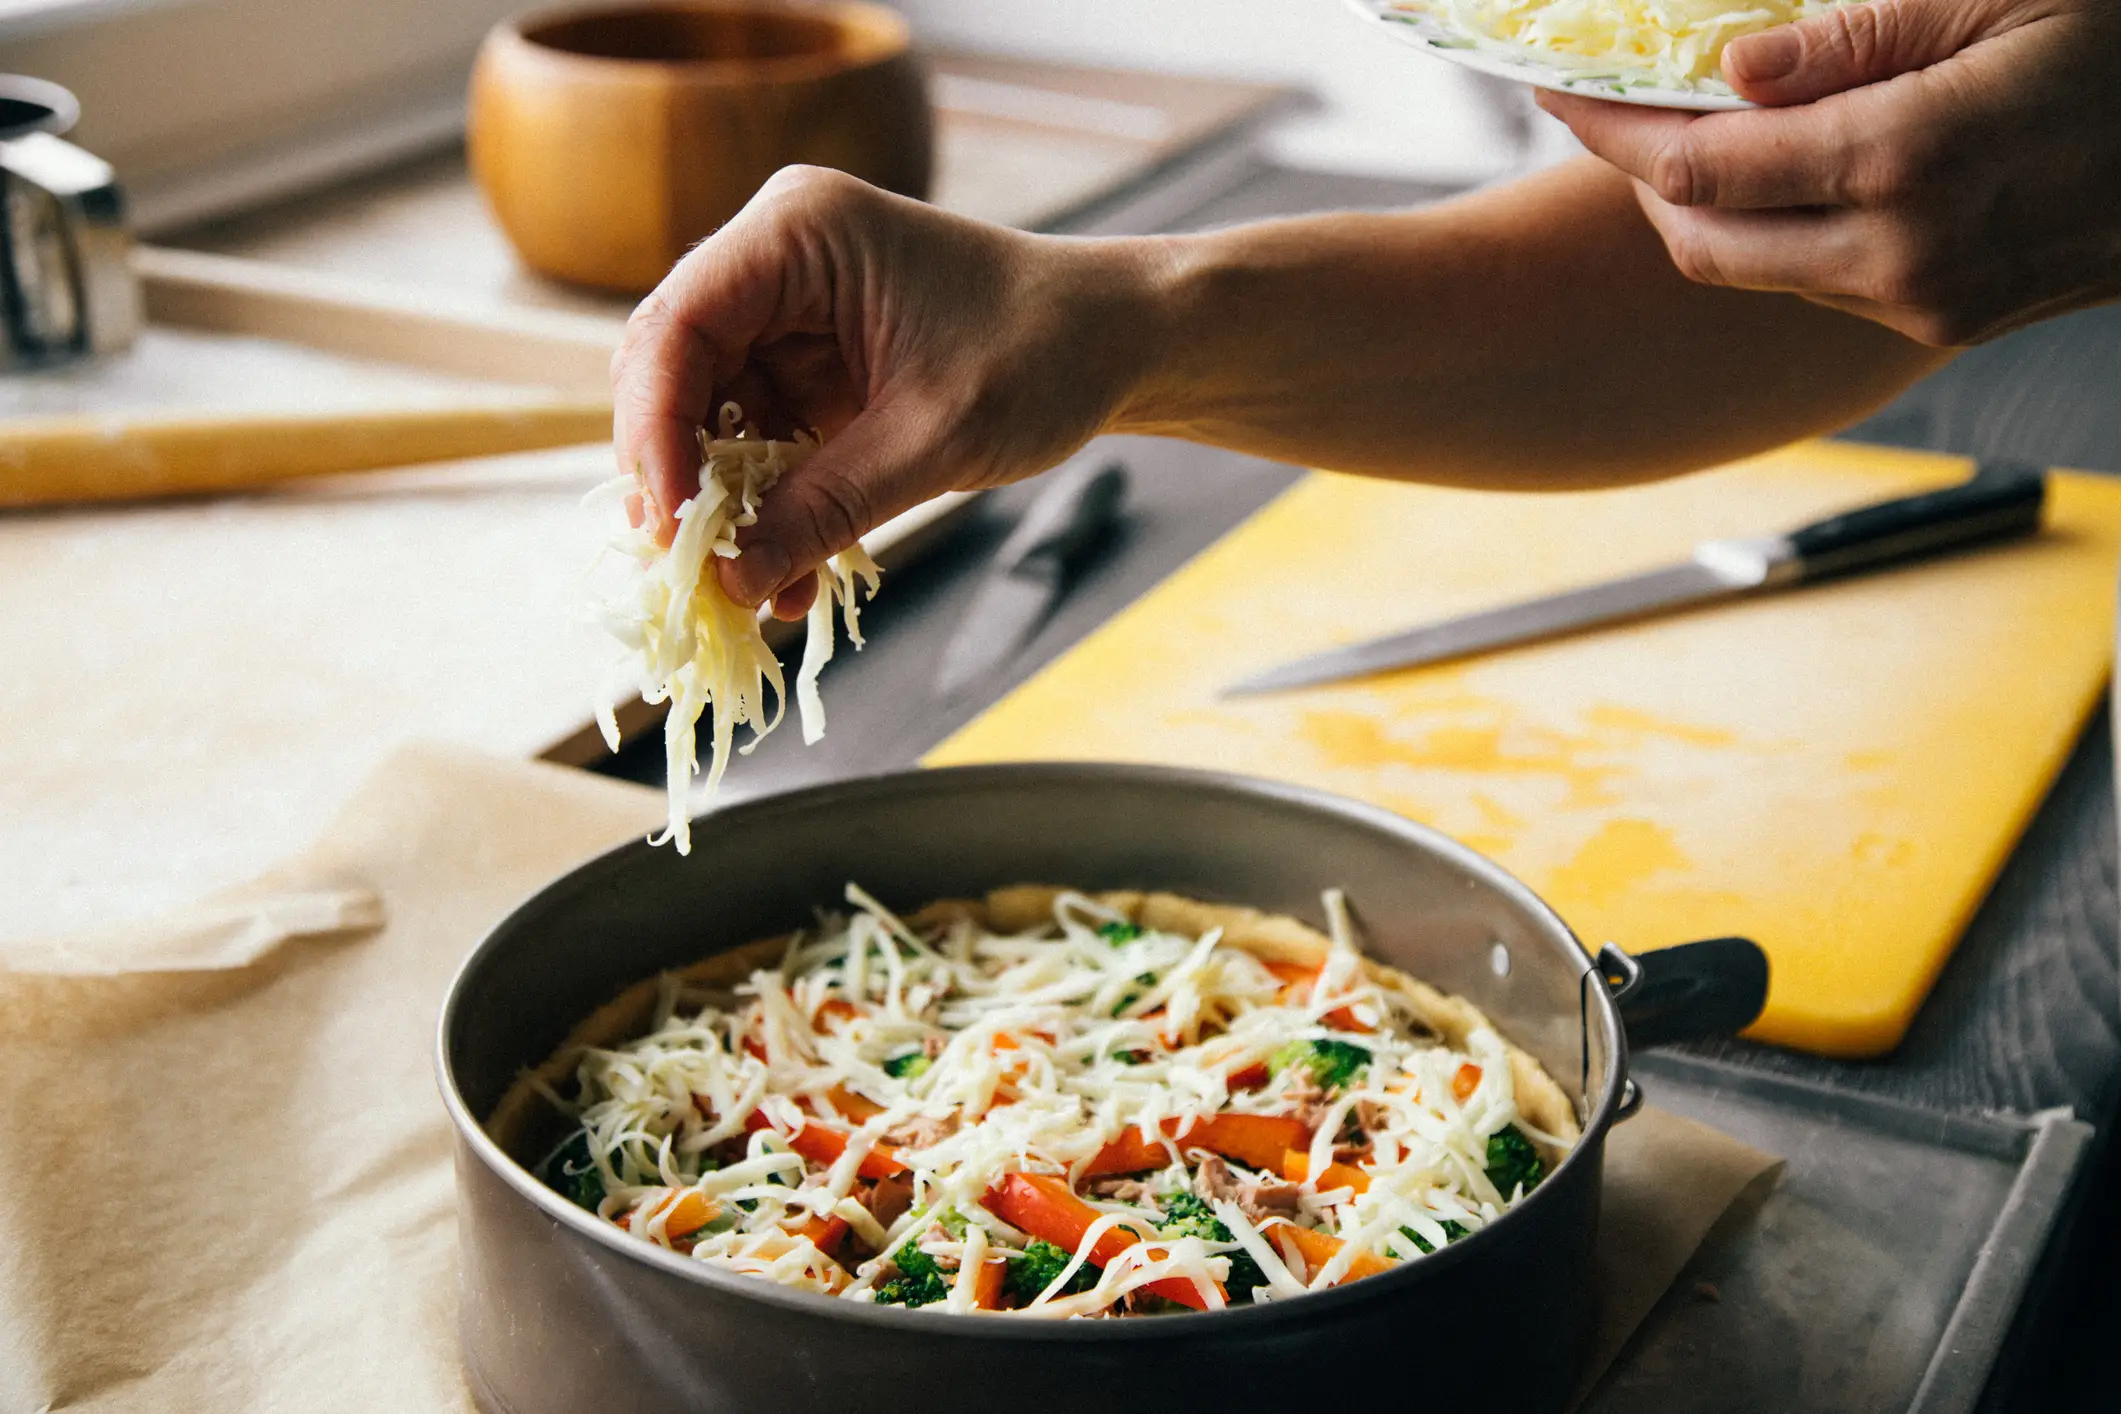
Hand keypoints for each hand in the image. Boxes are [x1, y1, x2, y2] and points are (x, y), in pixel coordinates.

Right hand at [610, 166, 1152, 617]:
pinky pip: (755, 440)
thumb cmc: (1044, 355)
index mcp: (798, 233)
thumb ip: (827, 506)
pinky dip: (764, 508)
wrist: (1115, 342)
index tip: (671, 526)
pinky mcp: (805, 364)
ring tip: (748, 590)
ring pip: (705, 417)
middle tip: (687, 569)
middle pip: (671, 371)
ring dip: (723, 509)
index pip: (677, 326)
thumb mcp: (935, 439)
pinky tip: (785, 572)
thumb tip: (731, 582)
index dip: (656, 432)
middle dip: (678, 476)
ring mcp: (786, 313)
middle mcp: (775, 259)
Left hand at [1538, 0, 2120, 345]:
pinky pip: (1818, 285)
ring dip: (1707, 212)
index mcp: (1904, 161)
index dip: (1610, 130)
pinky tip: (1786, 178)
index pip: (1696, 164)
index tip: (1559, 93)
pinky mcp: (1946, 321)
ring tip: (1699, 135)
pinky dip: (1777, 235)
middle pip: (1700, 242)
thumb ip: (1856, 36)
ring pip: (1755, 272)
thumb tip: (1732, 67)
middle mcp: (1898, 253)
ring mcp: (1922, 300)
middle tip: (1615, 114)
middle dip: (1641, 181)